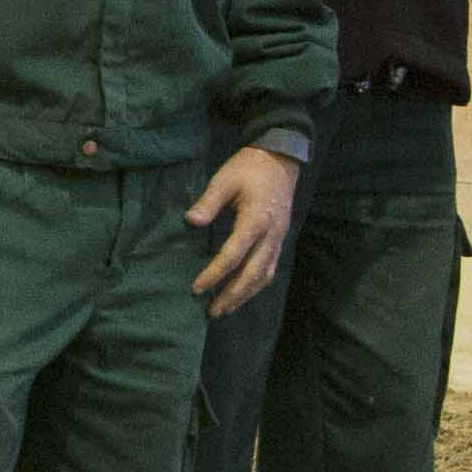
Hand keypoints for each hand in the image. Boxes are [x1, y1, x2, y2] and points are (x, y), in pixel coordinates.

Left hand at [190, 145, 301, 316]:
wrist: (280, 160)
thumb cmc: (248, 168)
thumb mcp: (225, 179)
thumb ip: (208, 202)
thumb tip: (190, 222)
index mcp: (256, 220)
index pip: (233, 255)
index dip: (214, 274)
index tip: (196, 289)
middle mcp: (271, 236)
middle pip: (252, 274)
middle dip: (231, 295)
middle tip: (211, 312)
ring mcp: (278, 240)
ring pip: (264, 276)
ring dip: (245, 295)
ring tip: (224, 309)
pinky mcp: (280, 240)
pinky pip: (270, 269)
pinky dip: (255, 285)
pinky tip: (242, 293)